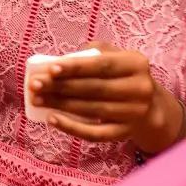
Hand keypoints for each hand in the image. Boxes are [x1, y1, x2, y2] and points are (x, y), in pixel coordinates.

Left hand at [29, 42, 183, 152]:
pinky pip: (95, 134)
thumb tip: (62, 60)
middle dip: (61, 87)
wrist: (150, 106)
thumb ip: (94, 51)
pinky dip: (72, 128)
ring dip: (60, 105)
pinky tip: (52, 119)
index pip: (102, 65)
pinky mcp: (124, 133)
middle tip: (35, 85)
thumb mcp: (115, 56)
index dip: (75, 67)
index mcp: (136, 64)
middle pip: (94, 89)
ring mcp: (134, 114)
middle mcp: (140, 89)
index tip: (50, 68)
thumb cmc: (122, 74)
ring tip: (37, 99)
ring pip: (91, 110)